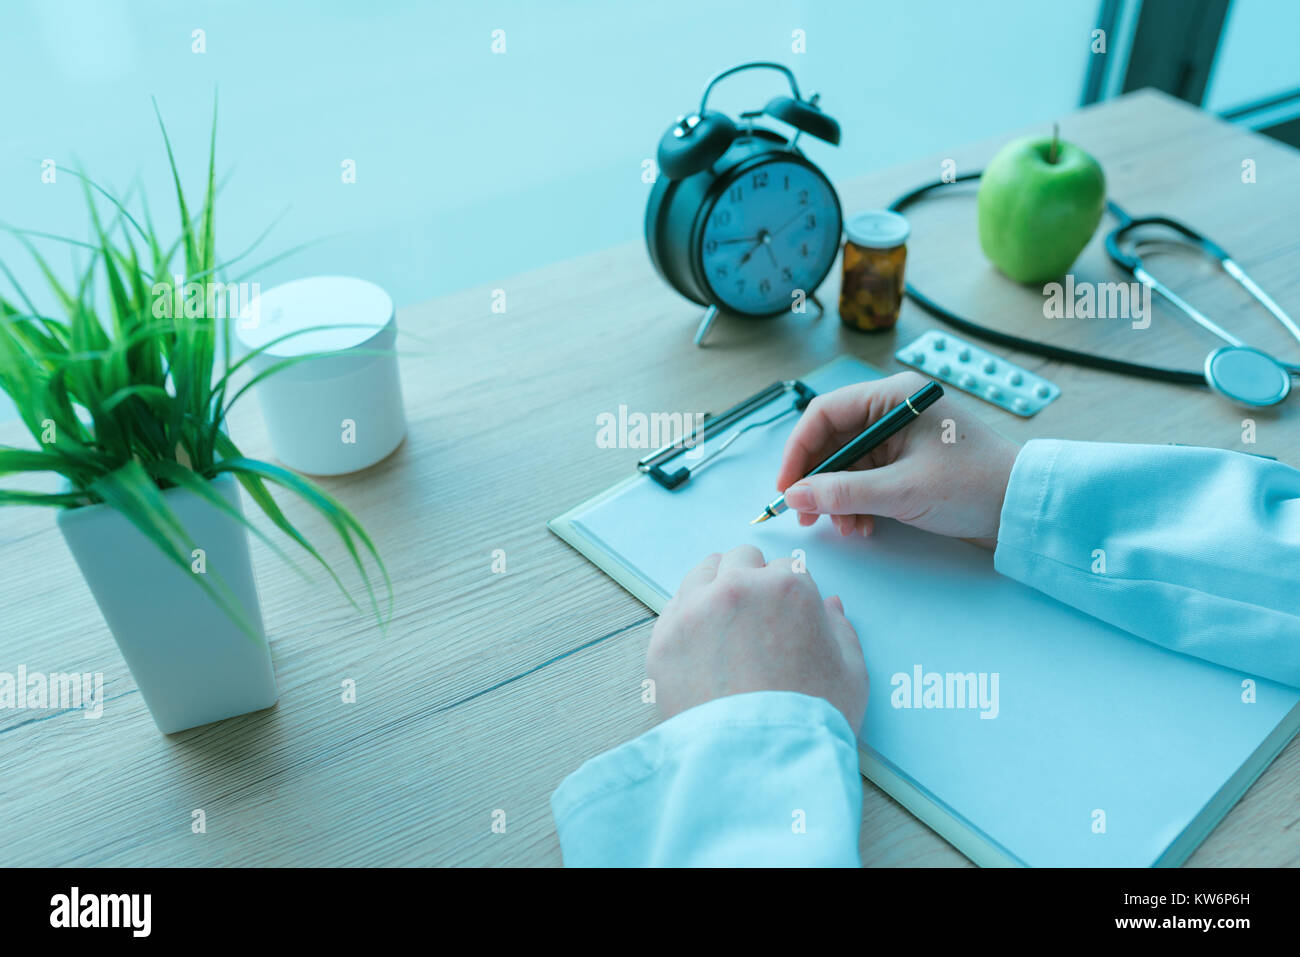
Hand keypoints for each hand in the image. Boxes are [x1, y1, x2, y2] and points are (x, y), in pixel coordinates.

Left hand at [646, 546, 867, 732]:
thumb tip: (830, 606)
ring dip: (715, 587)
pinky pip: (673, 609)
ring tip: (725, 624)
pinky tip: (701, 645)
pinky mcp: (663, 639)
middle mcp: (737, 587)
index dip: (787, 592)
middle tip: (755, 616)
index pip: (785, 567)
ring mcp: (694, 610)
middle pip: (741, 559)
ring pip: (702, 573)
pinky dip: (687, 618)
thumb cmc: (808, 721)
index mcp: (788, 586)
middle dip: (751, 579)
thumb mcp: (851, 674)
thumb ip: (841, 630)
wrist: (756, 762)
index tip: (783, 614)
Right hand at [776, 371, 1019, 547]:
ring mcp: (901, 438)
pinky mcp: (907, 463)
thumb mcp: (902, 492)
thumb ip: (843, 493)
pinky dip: (858, 503)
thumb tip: (794, 496)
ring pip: (847, 464)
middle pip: (833, 440)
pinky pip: (866, 479)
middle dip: (818, 481)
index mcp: (894, 398)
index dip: (798, 451)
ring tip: (845, 528)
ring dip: (838, 498)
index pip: (824, 413)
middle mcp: (894, 411)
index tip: (787, 487)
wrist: (1022, 509)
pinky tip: (864, 526)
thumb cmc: (973, 486)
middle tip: (806, 515)